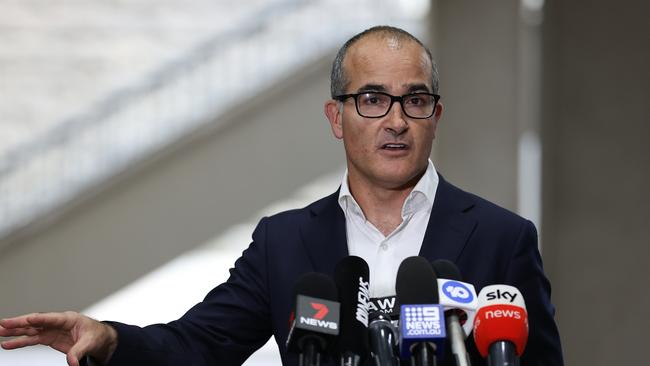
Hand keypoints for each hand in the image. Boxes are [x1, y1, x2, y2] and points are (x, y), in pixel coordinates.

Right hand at [0, 311, 117, 365]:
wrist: (99, 339)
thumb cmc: (96, 335)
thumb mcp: (90, 342)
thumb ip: (79, 351)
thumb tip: (72, 362)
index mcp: (69, 319)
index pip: (52, 318)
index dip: (40, 319)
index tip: (28, 319)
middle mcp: (57, 323)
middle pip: (36, 322)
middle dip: (20, 322)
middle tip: (4, 323)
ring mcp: (52, 330)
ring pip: (31, 329)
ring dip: (15, 331)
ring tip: (0, 332)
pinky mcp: (49, 338)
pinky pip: (32, 339)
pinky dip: (20, 341)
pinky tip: (8, 344)